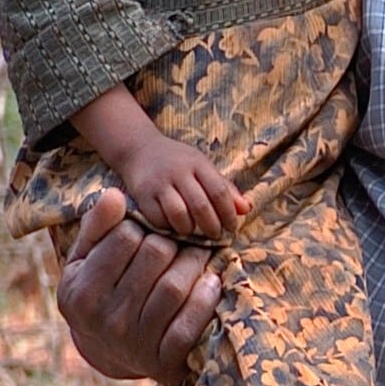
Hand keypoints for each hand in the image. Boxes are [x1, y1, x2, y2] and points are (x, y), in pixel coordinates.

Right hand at [56, 189, 219, 381]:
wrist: (109, 353)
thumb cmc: (100, 292)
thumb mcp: (85, 262)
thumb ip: (97, 228)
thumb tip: (114, 195)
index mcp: (81, 292)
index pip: (125, 237)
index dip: (144, 227)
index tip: (150, 231)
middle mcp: (105, 320)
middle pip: (156, 256)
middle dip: (174, 240)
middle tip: (183, 239)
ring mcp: (135, 342)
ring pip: (174, 286)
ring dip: (195, 263)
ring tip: (199, 255)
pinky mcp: (163, 361)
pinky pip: (189, 324)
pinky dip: (205, 299)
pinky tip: (211, 282)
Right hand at [118, 135, 247, 239]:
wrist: (138, 149)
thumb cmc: (177, 161)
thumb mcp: (202, 167)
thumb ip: (224, 187)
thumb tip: (246, 209)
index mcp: (198, 164)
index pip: (219, 191)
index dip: (229, 213)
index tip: (233, 227)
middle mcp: (178, 172)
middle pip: (201, 206)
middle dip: (212, 226)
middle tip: (216, 235)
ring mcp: (158, 183)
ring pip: (179, 215)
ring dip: (190, 230)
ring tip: (195, 233)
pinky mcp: (142, 195)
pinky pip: (158, 219)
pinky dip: (169, 228)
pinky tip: (174, 229)